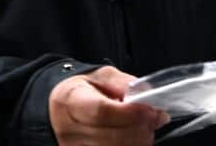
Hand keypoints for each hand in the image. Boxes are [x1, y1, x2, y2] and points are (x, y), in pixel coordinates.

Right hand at [49, 65, 169, 144]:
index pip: (102, 112)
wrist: (60, 109)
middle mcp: (69, 130)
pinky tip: (135, 137)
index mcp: (70, 101)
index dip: (130, 113)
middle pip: (113, 137)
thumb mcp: (100, 76)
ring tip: (145, 126)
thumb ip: (123, 83)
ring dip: (139, 140)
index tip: (150, 109)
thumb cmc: (82, 91)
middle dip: (141, 128)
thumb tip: (145, 93)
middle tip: (155, 117)